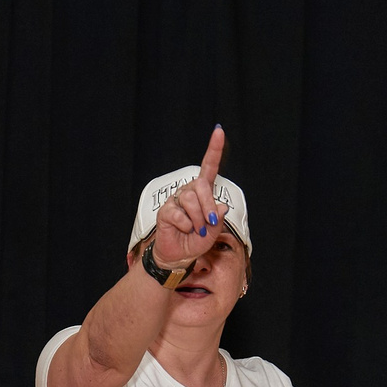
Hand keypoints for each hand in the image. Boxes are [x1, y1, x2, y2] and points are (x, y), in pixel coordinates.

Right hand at [150, 126, 229, 269]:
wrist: (178, 255)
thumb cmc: (196, 241)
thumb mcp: (213, 232)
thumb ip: (218, 219)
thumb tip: (220, 207)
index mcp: (203, 192)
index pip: (209, 167)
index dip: (214, 149)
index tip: (219, 131)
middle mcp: (190, 191)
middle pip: (201, 186)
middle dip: (208, 206)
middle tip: (209, 224)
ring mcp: (176, 200)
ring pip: (190, 201)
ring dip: (198, 219)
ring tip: (195, 230)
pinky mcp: (166, 210)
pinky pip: (179, 214)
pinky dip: (186, 225)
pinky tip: (184, 230)